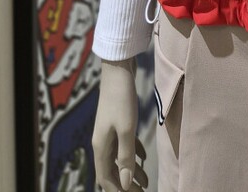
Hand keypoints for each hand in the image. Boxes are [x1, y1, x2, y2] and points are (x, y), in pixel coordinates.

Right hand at [92, 57, 148, 190]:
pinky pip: (124, 144)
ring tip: (146, 180)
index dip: (117, 190)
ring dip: (131, 169)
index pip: (106, 178)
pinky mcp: (118, 121)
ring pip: (119, 157)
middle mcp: (102, 141)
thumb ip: (126, 157)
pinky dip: (134, 152)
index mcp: (100, 146)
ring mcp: (109, 130)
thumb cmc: (121, 98)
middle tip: (143, 191)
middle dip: (126, 183)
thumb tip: (127, 184)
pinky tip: (144, 156)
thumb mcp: (126, 129)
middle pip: (112, 170)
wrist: (118, 68)